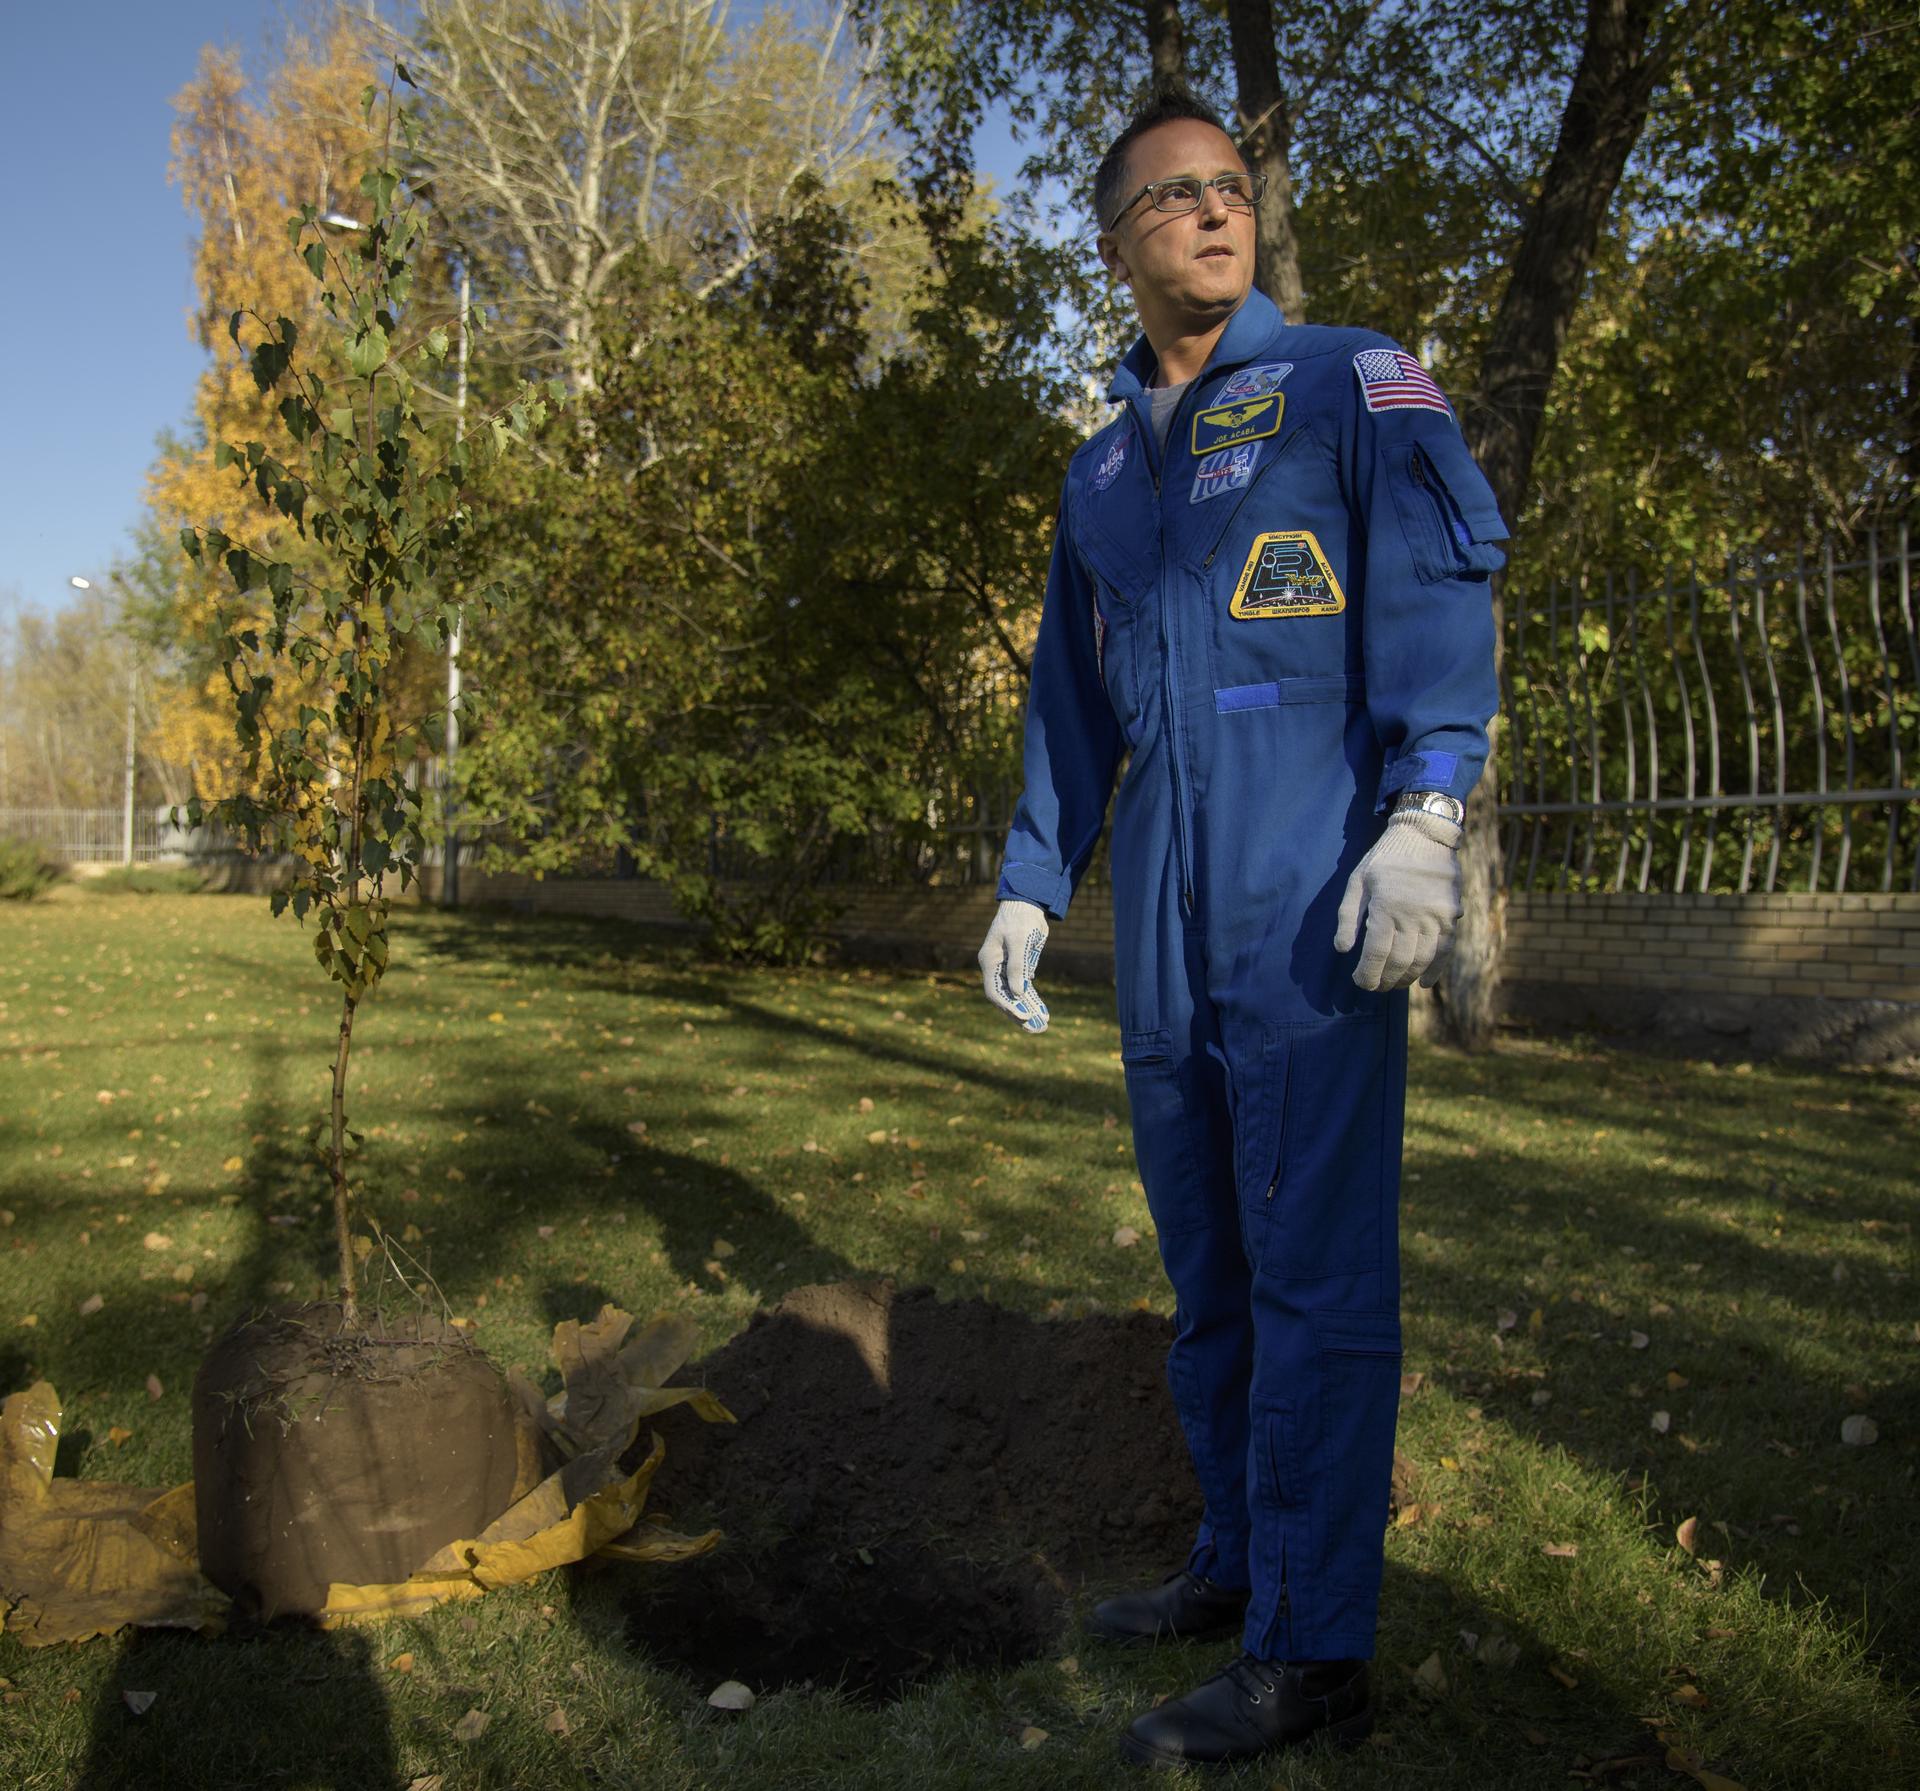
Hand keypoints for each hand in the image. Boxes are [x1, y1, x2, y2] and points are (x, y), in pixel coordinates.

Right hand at [978, 899, 1050, 1031]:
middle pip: (1005, 998)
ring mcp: (1007, 969)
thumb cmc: (1021, 920)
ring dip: (1028, 1011)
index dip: (1007, 1007)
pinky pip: (1024, 989)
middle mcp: (996, 968)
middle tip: (1036, 1029)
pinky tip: (1044, 1012)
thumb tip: (1018, 992)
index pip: (994, 992)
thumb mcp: (1020, 941)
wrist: (1027, 904)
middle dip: (1019, 1015)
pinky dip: (1033, 1001)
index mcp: (990, 962)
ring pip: (1015, 996)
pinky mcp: (1019, 967)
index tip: (1023, 1017)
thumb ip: (1017, 967)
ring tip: (1042, 1026)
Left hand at [1334, 812, 1461, 991]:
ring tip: (1395, 984)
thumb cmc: (1384, 859)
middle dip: (1385, 980)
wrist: (1424, 835)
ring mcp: (1434, 917)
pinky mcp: (1450, 915)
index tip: (1361, 982)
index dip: (1367, 974)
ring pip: (1421, 960)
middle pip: (1398, 962)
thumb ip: (1348, 916)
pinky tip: (1425, 983)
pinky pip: (1445, 950)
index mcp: (1384, 907)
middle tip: (1376, 986)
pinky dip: (1435, 970)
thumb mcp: (1357, 881)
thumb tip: (1342, 949)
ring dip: (1407, 978)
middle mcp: (1411, 915)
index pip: (1375, 954)